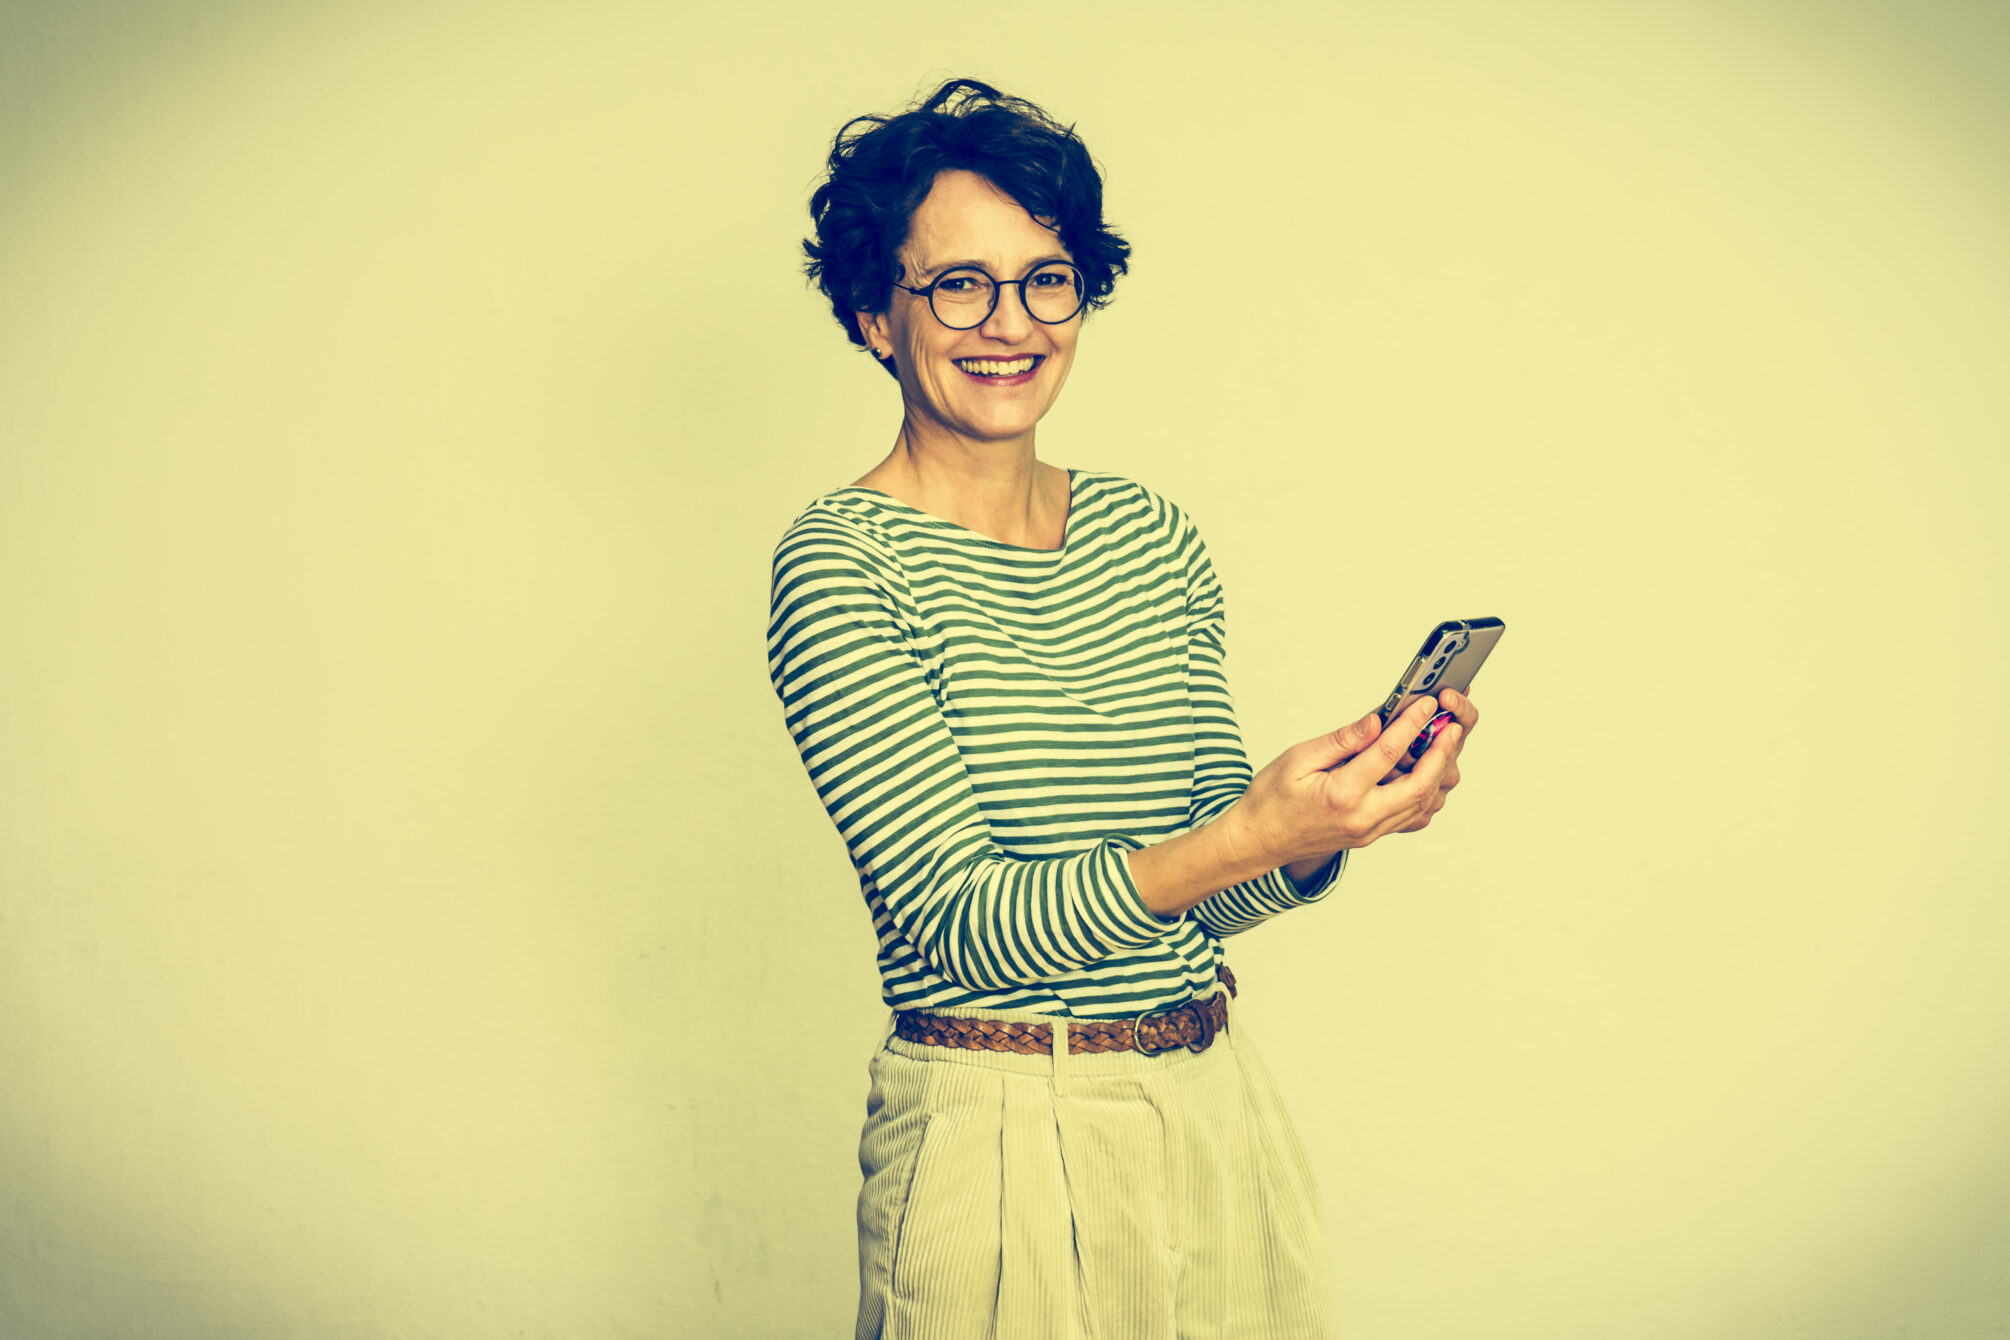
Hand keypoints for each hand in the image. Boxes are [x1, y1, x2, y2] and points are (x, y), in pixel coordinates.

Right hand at [1231, 695, 1464, 867]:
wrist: (1258, 840)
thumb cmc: (1271, 800)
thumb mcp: (1297, 759)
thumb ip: (1341, 741)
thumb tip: (1375, 721)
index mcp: (1341, 794)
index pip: (1387, 753)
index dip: (1411, 724)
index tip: (1426, 704)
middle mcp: (1361, 818)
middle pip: (1419, 785)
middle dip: (1441, 753)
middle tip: (1451, 726)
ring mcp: (1369, 831)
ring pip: (1420, 803)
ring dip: (1437, 772)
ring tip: (1444, 744)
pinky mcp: (1371, 836)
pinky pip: (1409, 817)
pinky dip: (1424, 794)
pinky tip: (1427, 774)